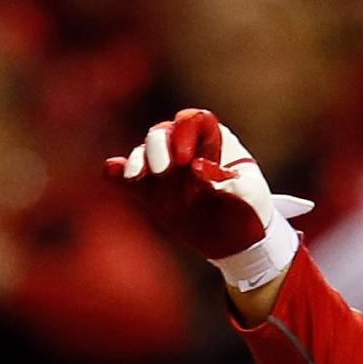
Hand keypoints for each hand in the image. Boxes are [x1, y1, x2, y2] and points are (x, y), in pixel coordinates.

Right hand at [107, 109, 311, 292]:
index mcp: (216, 141)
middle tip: (163, 171)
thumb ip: (227, 181)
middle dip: (158, 147)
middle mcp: (186, 147)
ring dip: (138, 161)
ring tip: (137, 176)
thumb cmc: (251, 212)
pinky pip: (128, 176)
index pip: (195, 121)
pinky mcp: (151, 189)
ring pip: (145, 151)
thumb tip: (197, 167)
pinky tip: (111, 171)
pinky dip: (118, 172)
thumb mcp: (250, 197)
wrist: (239, 242)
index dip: (185, 132)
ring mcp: (166, 168)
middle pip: (163, 131)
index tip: (185, 158)